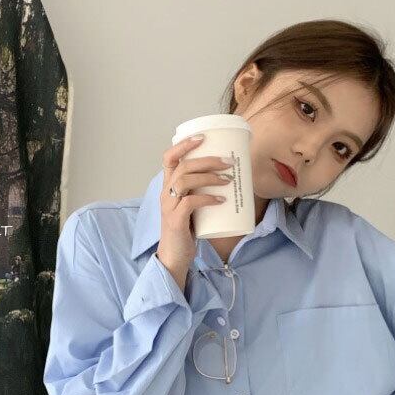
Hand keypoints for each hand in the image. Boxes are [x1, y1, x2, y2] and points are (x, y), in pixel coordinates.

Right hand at [157, 135, 233, 271]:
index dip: (184, 145)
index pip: (169, 158)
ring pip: (185, 180)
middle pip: (183, 166)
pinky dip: (207, 198)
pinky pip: (190, 202)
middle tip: (228, 162)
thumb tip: (228, 178)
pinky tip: (221, 200)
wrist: (175, 257)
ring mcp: (169, 207)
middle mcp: (165, 194)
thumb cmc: (186, 231)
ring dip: (209, 177)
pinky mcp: (175, 220)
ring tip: (227, 180)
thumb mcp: (192, 206)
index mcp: (168, 187)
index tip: (203, 138)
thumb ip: (201, 192)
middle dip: (208, 160)